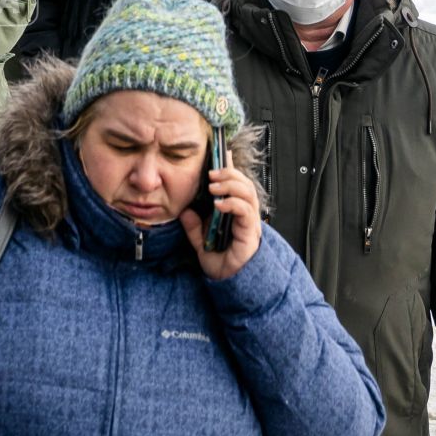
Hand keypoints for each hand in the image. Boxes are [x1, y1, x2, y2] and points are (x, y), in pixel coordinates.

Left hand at [180, 165, 261, 279]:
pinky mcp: (250, 233)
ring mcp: (249, 223)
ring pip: (248, 194)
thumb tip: (185, 211)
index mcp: (234, 211)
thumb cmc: (218, 259)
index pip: (235, 184)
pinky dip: (233, 204)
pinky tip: (219, 203)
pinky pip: (246, 212)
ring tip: (214, 186)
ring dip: (231, 185)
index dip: (229, 168)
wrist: (227, 282)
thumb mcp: (200, 240)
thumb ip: (193, 226)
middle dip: (229, 174)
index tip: (221, 153)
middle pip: (244, 184)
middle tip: (211, 173)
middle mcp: (245, 214)